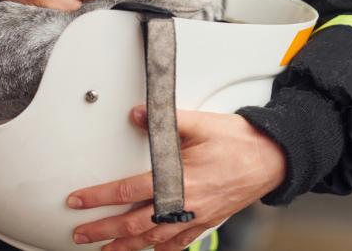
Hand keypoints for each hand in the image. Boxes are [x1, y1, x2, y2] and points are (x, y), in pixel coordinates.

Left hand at [66, 106, 286, 250]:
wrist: (272, 158)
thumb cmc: (240, 142)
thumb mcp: (201, 124)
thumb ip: (165, 121)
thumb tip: (136, 115)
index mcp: (179, 178)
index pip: (127, 192)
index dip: (98, 198)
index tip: (78, 201)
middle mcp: (185, 203)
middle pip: (134, 224)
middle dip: (103, 231)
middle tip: (81, 234)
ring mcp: (197, 216)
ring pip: (154, 239)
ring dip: (126, 247)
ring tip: (106, 250)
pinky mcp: (209, 221)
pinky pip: (181, 242)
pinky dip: (162, 250)